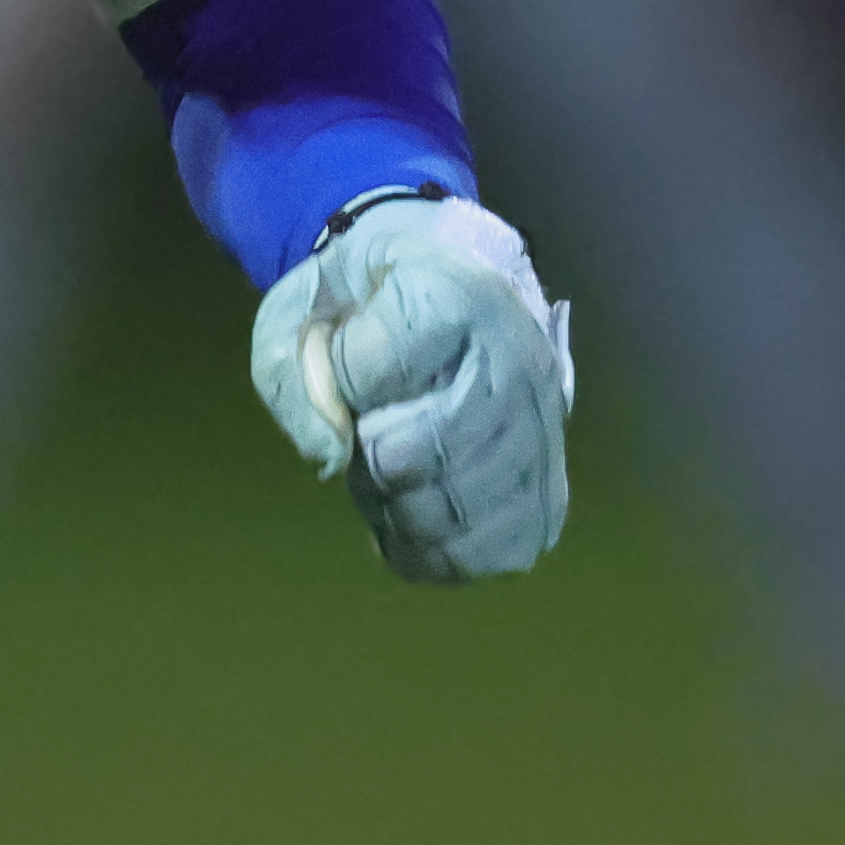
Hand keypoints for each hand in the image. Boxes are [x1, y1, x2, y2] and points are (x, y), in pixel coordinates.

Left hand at [250, 191, 574, 582]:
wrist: (462, 292)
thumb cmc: (371, 301)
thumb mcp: (305, 306)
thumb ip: (292, 373)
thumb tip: (332, 455)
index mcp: (453, 298)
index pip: (366, 374)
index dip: (332, 383)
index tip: (345, 362)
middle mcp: (516, 364)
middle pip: (413, 457)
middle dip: (364, 457)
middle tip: (367, 430)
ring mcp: (544, 431)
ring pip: (453, 515)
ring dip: (397, 511)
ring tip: (392, 473)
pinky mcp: (552, 487)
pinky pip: (492, 552)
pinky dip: (438, 552)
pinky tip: (417, 515)